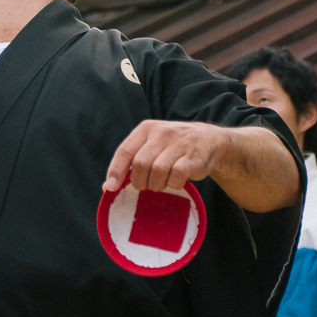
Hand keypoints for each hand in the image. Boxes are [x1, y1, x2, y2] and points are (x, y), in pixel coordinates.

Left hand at [103, 120, 222, 192]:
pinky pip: (176, 177)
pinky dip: (172, 185)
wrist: (208, 139)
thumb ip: (130, 162)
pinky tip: (175, 181)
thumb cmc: (172, 146)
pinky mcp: (192, 158)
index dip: (115, 171)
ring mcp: (178, 144)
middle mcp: (161, 133)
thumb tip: (107, 187)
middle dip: (139, 181)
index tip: (111, 188)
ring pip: (157, 171)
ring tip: (160, 183)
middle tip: (144, 186)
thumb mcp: (151, 145)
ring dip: (156, 184)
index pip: (125, 150)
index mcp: (146, 129)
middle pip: (140, 164)